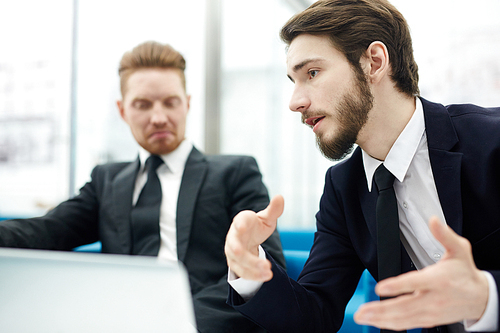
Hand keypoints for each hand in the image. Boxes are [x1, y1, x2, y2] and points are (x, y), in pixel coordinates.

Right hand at [225, 195, 283, 281]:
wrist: (247, 239)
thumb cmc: (257, 226)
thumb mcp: (267, 218)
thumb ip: (273, 210)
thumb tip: (280, 197)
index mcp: (241, 221)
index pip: (239, 221)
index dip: (240, 223)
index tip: (241, 226)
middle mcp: (233, 236)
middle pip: (236, 247)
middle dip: (249, 257)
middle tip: (266, 264)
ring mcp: (232, 251)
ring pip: (239, 262)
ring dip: (253, 268)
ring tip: (269, 273)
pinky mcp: (234, 263)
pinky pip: (242, 271)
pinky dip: (253, 276)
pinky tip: (266, 277)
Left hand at [354, 216, 488, 329]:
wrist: (481, 298)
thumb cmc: (465, 272)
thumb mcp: (459, 249)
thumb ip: (445, 235)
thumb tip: (433, 220)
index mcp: (439, 279)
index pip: (415, 283)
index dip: (398, 286)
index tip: (381, 288)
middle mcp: (433, 298)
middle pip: (404, 306)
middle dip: (381, 309)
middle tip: (362, 311)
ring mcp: (430, 312)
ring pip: (403, 318)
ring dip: (380, 319)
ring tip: (362, 317)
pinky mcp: (429, 320)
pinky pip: (407, 324)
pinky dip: (390, 325)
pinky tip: (376, 322)